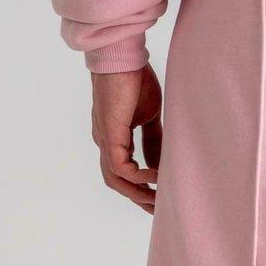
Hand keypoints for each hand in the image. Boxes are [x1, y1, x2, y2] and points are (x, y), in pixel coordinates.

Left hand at [91, 64, 162, 212]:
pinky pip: (120, 168)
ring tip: (159, 199)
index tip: (160, 199)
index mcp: (113, 138)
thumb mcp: (149, 116)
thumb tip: (160, 164)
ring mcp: (105, 139)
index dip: (140, 189)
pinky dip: (138, 177)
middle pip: (117, 182)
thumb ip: (153, 141)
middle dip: (139, 198)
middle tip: (160, 210)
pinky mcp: (110, 134)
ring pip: (115, 180)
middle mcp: (105, 142)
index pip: (123, 172)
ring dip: (137, 193)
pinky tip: (157, 177)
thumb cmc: (135, 79)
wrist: (122, 56)